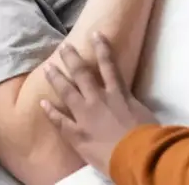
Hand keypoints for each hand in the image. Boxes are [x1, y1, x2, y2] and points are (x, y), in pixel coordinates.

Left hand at [42, 35, 157, 174]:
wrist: (136, 154)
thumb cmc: (146, 134)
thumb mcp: (142, 112)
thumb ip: (131, 104)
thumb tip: (129, 103)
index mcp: (118, 93)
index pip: (108, 64)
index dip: (101, 48)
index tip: (95, 34)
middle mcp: (99, 99)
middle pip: (82, 74)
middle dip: (72, 58)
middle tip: (63, 47)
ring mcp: (85, 115)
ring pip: (67, 92)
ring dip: (57, 78)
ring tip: (48, 67)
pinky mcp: (76, 133)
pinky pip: (60, 120)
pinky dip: (50, 112)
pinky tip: (42, 102)